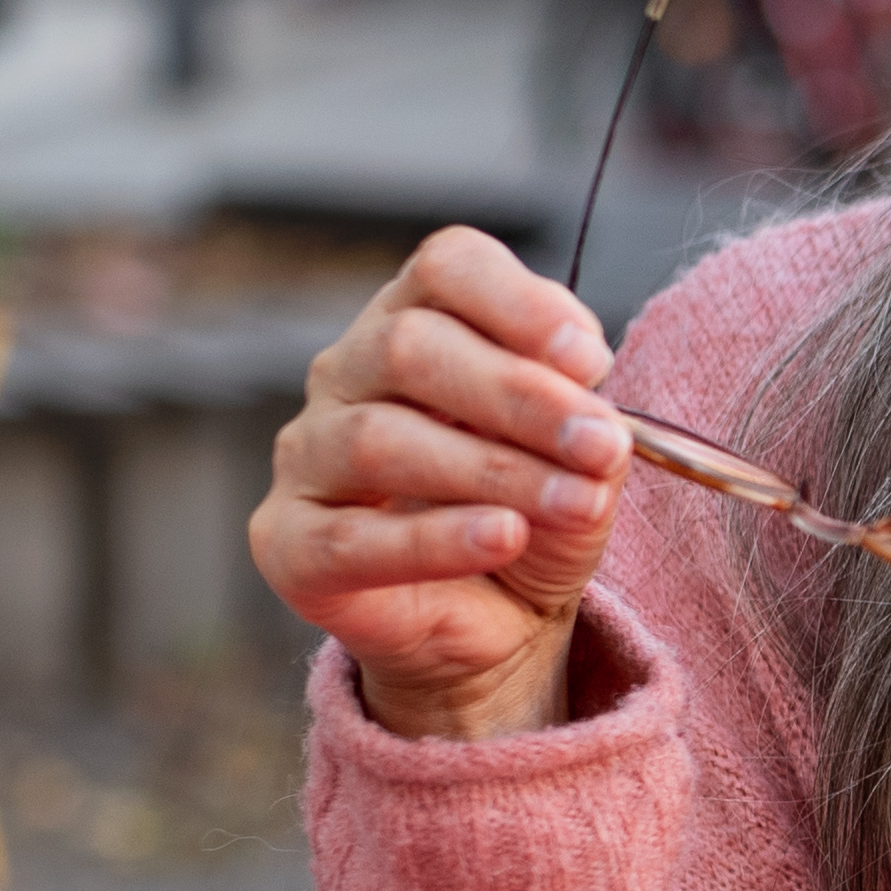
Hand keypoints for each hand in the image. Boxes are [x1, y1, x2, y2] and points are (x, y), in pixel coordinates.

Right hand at [250, 227, 633, 739]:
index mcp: (417, 319)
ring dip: (493, 470)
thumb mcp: (581, 458)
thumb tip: (585, 399)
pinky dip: (437, 539)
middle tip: (602, 446)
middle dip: (520, 397)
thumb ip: (584, 417)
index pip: (446, 267)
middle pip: (410, 347)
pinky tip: (503, 537)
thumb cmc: (532, 512)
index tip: (592, 361)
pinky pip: (352, 538)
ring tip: (574, 503)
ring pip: (380, 439)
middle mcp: (347, 373)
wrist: (498, 623)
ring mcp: (307, 455)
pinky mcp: (287, 542)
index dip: (518, 303)